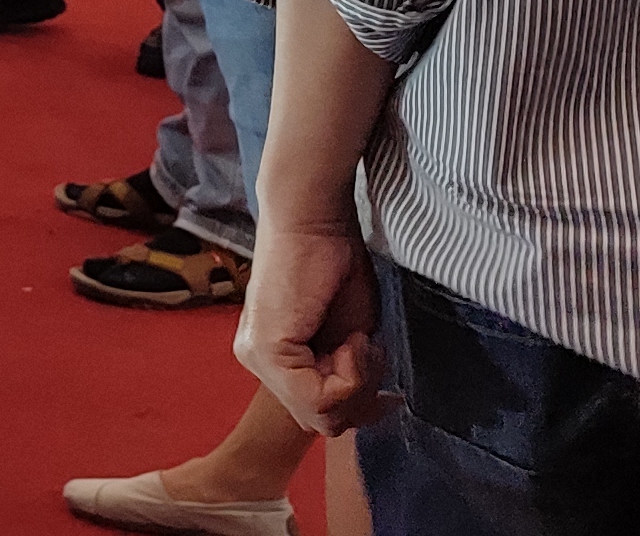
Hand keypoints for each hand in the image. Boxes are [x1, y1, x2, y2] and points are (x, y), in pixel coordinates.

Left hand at [237, 222, 396, 434]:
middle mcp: (257, 361)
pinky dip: (353, 372)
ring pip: (323, 414)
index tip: (383, 378)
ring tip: (358, 338)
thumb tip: (360, 411)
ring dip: (359, 380)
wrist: (314, 219)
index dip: (360, 404)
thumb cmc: (334, 265)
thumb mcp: (349, 334)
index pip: (319, 413)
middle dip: (361, 394)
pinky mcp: (268, 349)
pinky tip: (353, 337)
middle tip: (369, 349)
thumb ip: (345, 373)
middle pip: (322, 420)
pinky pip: (321, 397)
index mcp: (273, 358)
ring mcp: (258, 357)